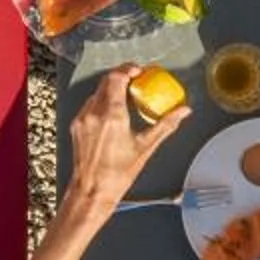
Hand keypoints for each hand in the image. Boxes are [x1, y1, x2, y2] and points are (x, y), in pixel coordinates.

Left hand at [62, 67, 188, 210]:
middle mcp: (94, 113)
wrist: (92, 190)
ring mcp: (82, 118)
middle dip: (121, 76)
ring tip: (126, 97)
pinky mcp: (76, 125)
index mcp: (112, 116)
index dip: (127, 69)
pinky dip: (101, 102)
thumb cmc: (118, 174)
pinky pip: (89, 105)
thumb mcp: (146, 148)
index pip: (116, 78)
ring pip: (97, 92)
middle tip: (135, 80)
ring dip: (111, 89)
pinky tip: (112, 112)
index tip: (138, 71)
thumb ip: (165, 125)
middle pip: (106, 81)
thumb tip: (183, 111)